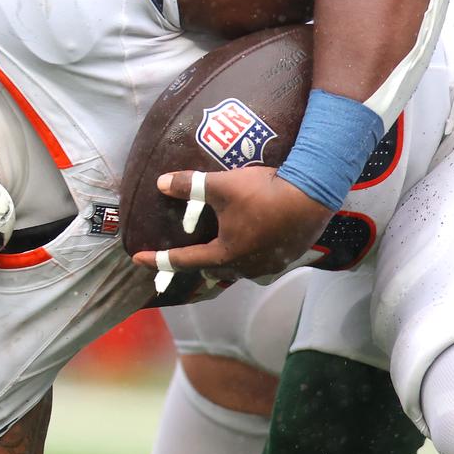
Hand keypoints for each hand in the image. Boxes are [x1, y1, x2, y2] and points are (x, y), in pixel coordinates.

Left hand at [131, 166, 329, 285]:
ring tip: (220, 249)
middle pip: (214, 270)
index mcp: (226, 254)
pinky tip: (252, 242)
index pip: (184, 260)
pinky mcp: (286, 259)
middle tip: (185, 256)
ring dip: (226, 261)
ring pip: (238, 269)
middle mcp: (245, 267)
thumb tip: (161, 183)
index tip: (140, 259)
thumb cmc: (264, 192)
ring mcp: (268, 266)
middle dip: (197, 264)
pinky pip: (259, 263)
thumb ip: (191, 185)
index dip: (160, 259)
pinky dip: (249, 255)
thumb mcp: (222, 185)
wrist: (313, 194)